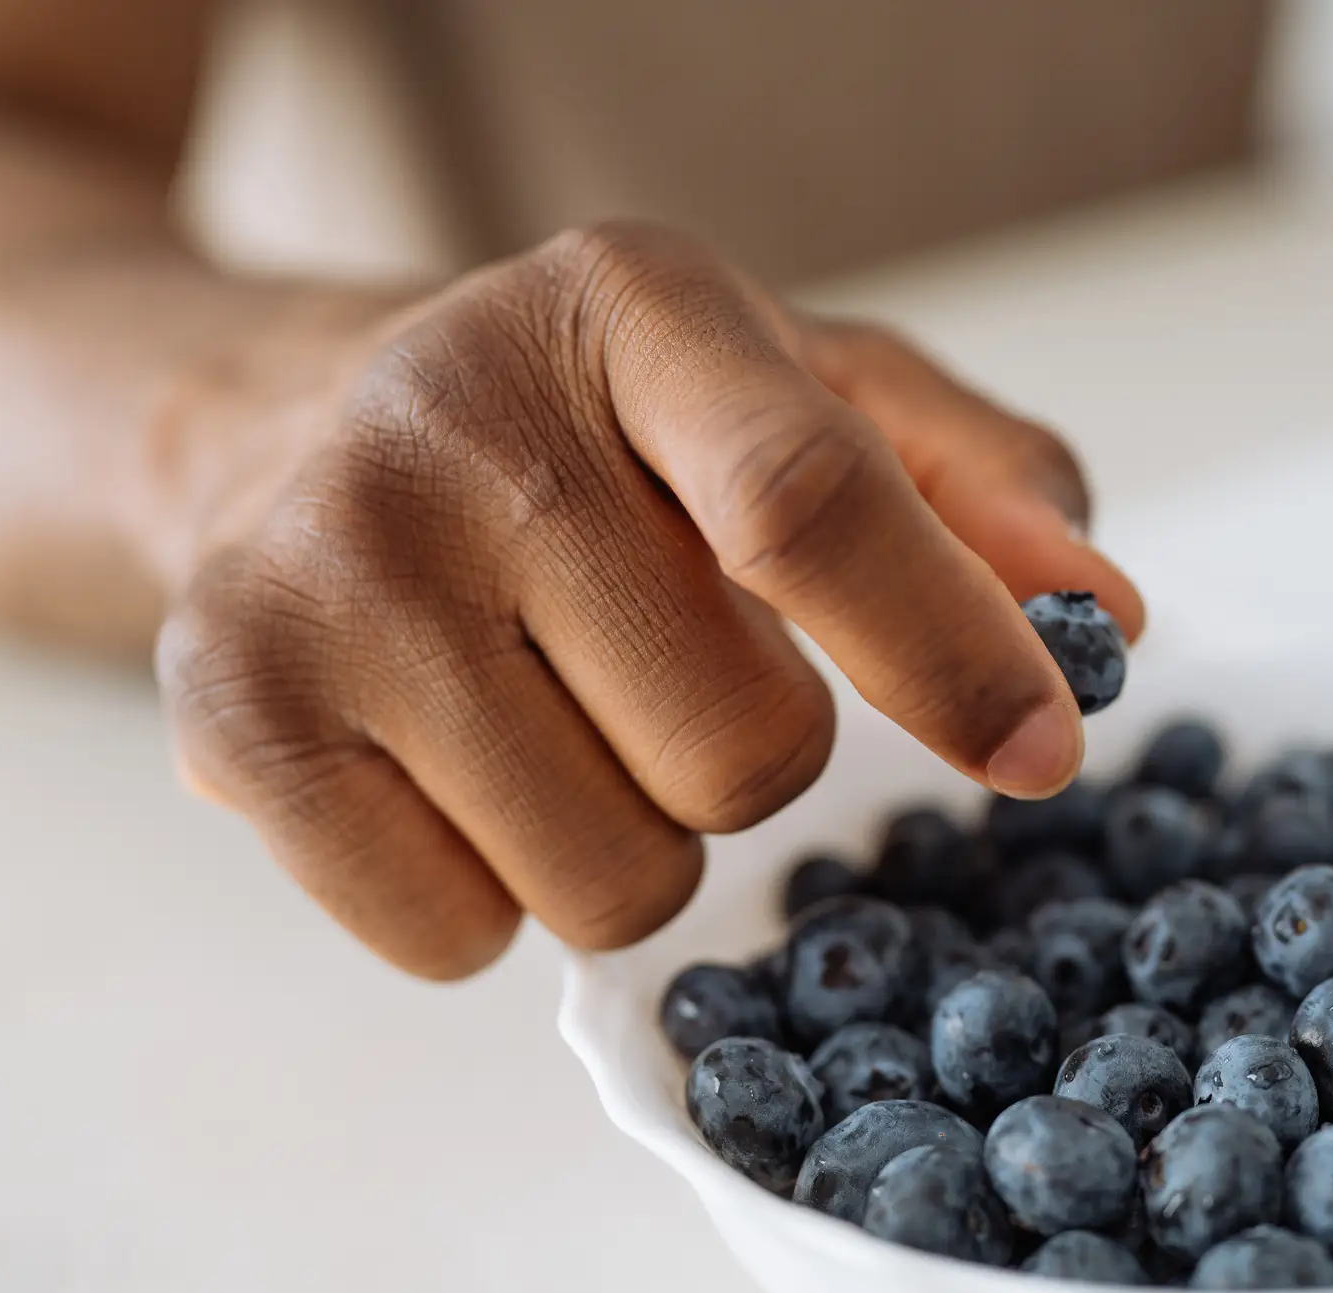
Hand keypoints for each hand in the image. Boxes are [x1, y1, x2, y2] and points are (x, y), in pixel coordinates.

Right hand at [154, 222, 1143, 978]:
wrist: (291, 432)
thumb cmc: (602, 433)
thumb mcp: (803, 393)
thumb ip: (975, 489)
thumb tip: (1103, 621)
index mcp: (637, 313)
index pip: (808, 502)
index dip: (947, 653)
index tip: (1041, 756)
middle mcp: (456, 421)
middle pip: (741, 752)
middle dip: (753, 757)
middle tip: (666, 665)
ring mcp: (321, 572)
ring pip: (615, 879)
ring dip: (636, 838)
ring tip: (559, 714)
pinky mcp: (229, 715)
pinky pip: (463, 938)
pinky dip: (499, 899)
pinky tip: (460, 771)